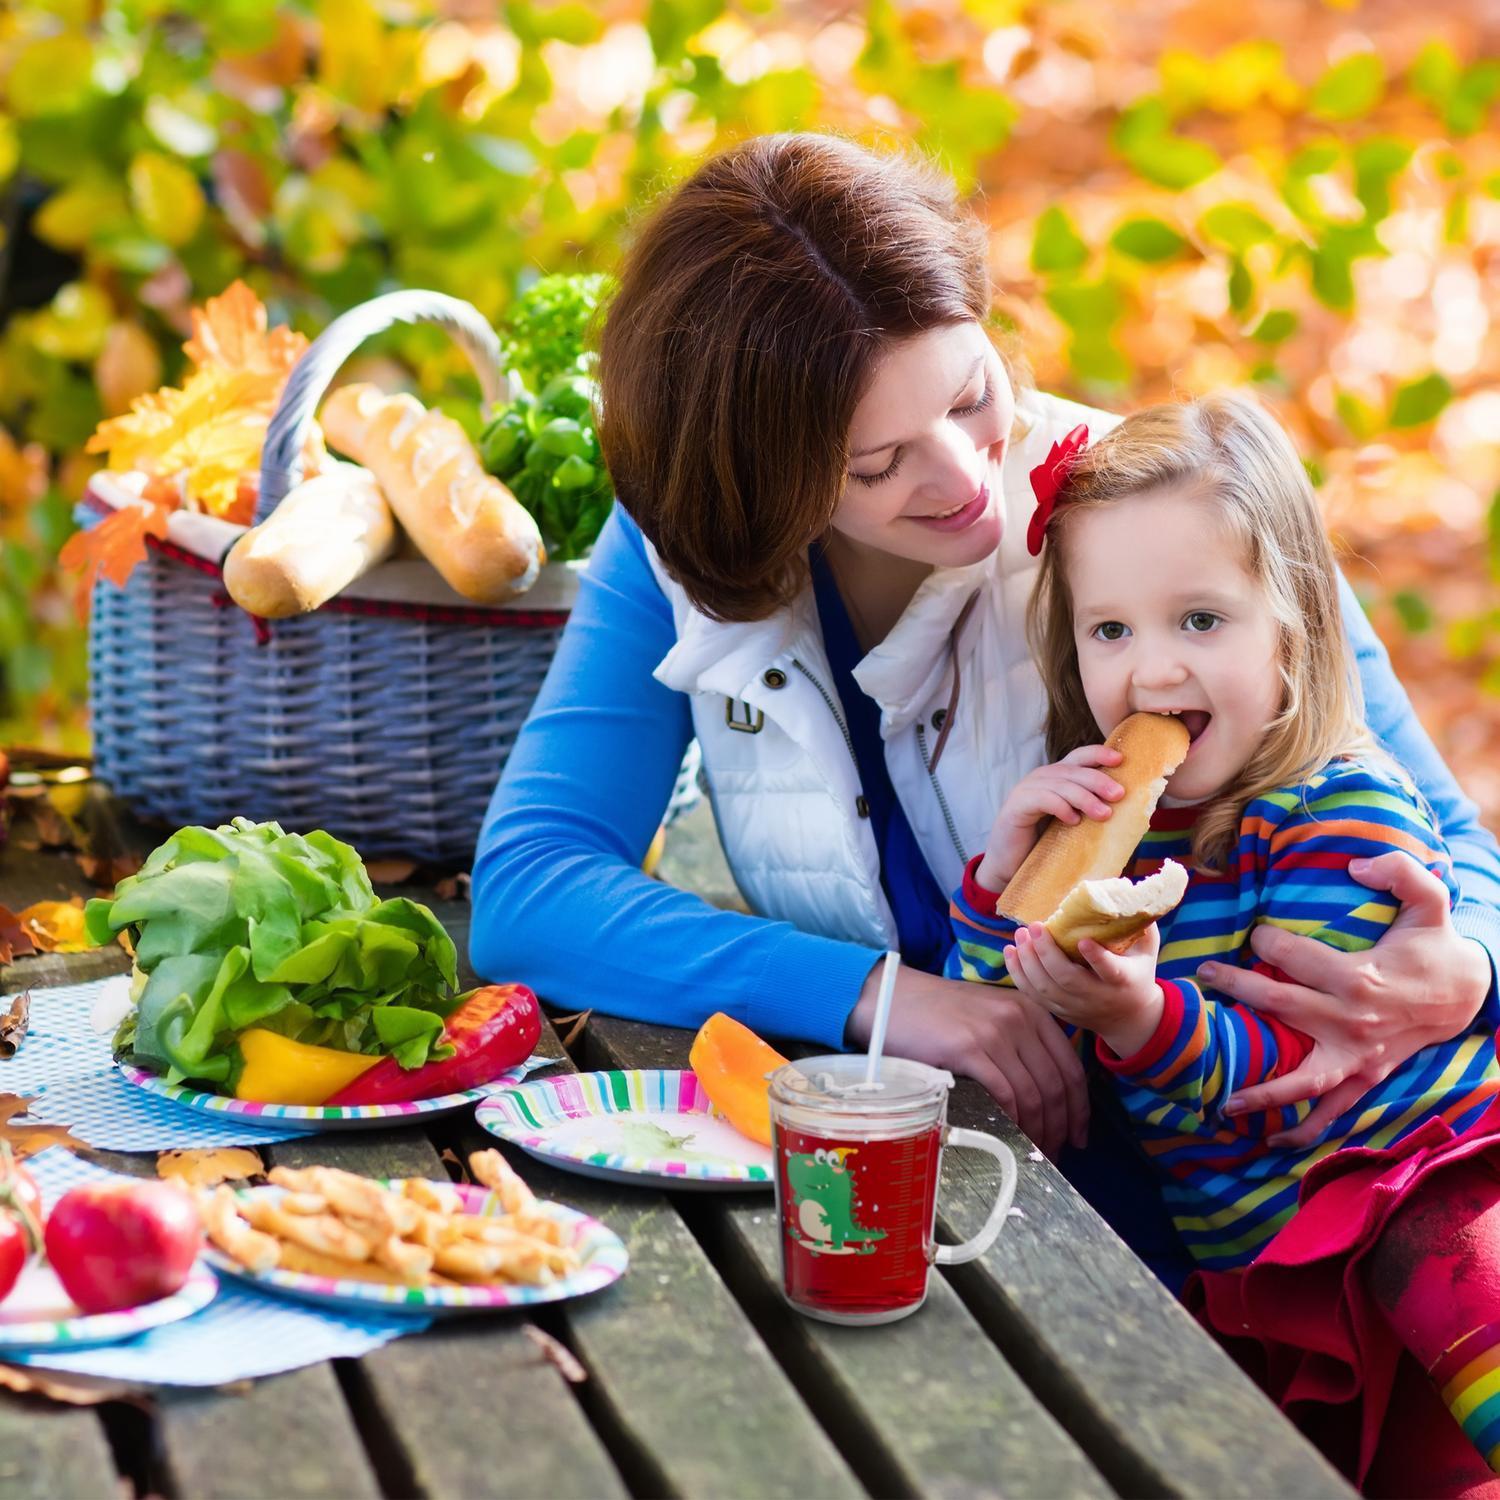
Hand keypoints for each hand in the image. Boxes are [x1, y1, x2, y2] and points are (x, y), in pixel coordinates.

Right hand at [846, 964, 1087, 1156]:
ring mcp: (995, 1032)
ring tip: (1034, 1153)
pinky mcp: (969, 1049)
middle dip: (1062, 1127)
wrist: (893, 1000)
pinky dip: (1013, 1122)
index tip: (1079, 1136)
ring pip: (1034, 1094)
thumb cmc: (939, 1014)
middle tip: (1057, 1154)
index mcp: (1031, 1009)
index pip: (1071, 1067)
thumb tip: (1050, 1095)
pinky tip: (1011, 1137)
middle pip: (1056, 1085)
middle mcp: (1019, 1017)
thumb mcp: (991, 1014)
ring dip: (1039, 1131)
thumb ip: (1021, 1041)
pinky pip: (1005, 1095)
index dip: (1080, 1108)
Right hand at [976, 745, 1124, 891]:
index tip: (1121, 759)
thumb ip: (1088, 813)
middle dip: (1098, 780)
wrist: (1009, 865)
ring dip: (1085, 798)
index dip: (1098, 754)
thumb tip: (1125, 814)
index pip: (1078, 757)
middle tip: (1119, 795)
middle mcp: (1040, 779)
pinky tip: (1073, 821)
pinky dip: (1061, 807)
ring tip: (1103, 814)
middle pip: (1072, 769)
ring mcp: (1025, 790)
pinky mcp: (1015, 806)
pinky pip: (1042, 799)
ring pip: (1060, 784)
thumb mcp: (1070, 824)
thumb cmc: (1042, 846)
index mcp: (1055, 778)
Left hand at [1004, 922, 1162, 1056]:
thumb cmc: (1137, 974)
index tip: (1082, 940)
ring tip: (1020, 935)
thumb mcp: (1147, 951)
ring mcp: (1075, 1006)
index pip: (1110, 971)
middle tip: (1035, 926)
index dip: (1097, 958)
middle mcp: (1097, 996)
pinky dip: (1018, 974)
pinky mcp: (1059, 1010)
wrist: (1129, 1019)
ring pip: (1046, 988)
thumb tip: (1127, 892)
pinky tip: (1011, 951)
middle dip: (1047, 953)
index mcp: (1124, 980)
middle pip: (1068, 979)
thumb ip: (1140, 924)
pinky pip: (1033, 995)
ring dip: (1028, 961)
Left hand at [1212, 852, 1490, 1145]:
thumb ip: (1401, 872)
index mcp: (1360, 977)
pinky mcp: (1365, 1076)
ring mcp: (1357, 1056)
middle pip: (1281, 1005)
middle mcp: (1352, 1021)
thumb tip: (1358, 861)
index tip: (1254, 933)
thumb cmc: (1436, 947)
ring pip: (1302, 1078)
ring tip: (1222, 1099)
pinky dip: (1303, 1129)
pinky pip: (1332, 1110)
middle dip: (1238, 988)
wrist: (1469, 996)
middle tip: (1205, 975)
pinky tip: (1271, 1139)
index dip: (1267, 940)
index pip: (1296, 957)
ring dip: (1261, 1090)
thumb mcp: (1431, 901)